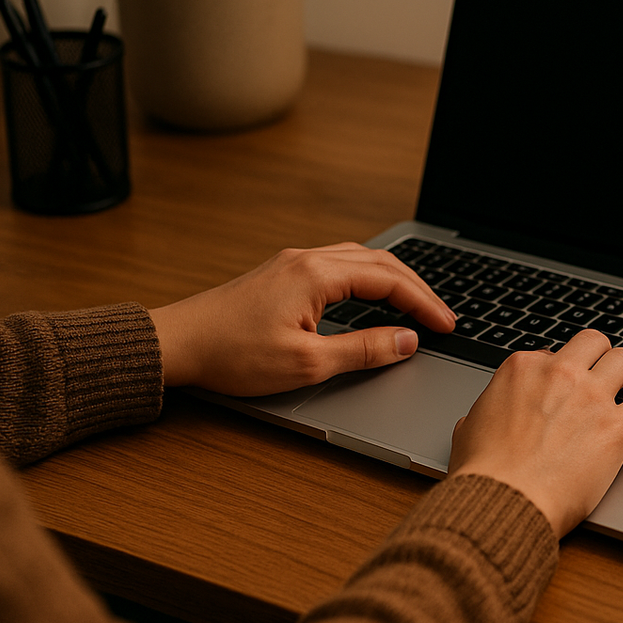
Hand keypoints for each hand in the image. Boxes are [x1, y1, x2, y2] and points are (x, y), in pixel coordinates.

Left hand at [150, 243, 454, 395]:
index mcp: (317, 275)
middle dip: (416, 288)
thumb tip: (406, 341)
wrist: (176, 344)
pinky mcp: (281, 274)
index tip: (447, 325)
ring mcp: (292, 263)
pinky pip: (339, 264)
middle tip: (441, 316)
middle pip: (380, 262)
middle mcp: (307, 259)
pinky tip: (371, 294)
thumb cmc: (230, 354)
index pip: (389, 281)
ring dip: (393, 279)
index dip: (424, 304)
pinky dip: (368, 278)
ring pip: (359, 259)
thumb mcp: (306, 362)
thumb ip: (363, 349)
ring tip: (416, 304)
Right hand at [448, 330, 622, 537]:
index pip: (551, 354)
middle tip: (608, 373)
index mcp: (521, 369)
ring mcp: (591, 397)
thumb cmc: (482, 475)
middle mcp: (559, 373)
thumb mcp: (468, 430)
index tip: (566, 388)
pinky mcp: (618, 428)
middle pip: (593, 343)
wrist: (503, 503)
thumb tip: (480, 419)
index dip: (561, 372)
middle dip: (602, 356)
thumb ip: (483, 414)